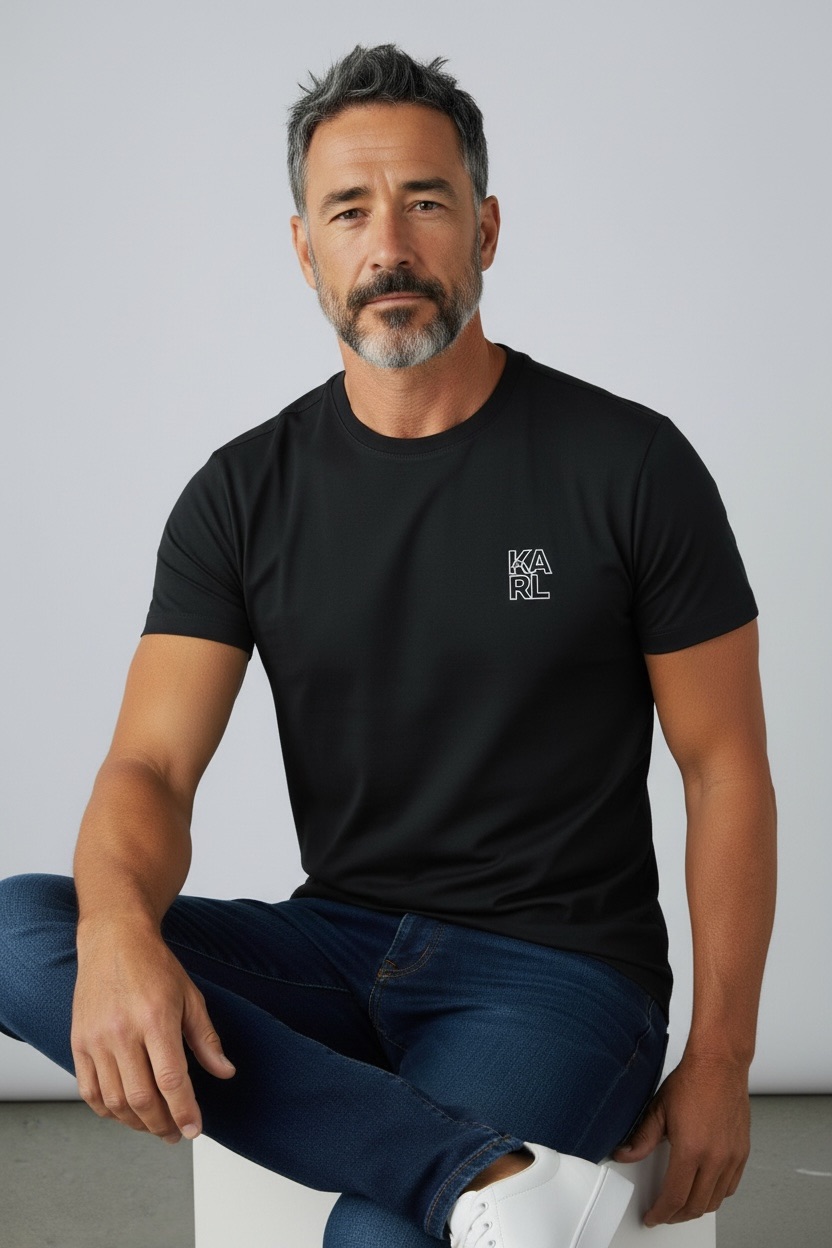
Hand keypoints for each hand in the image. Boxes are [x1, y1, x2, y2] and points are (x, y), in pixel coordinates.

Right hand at [71, 924, 234, 1142]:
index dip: (184, 1111)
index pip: (171, 1080)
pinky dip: (107, 1110)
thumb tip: (224, 1072)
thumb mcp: (190, 996)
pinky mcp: (78, 1043)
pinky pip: (89, 1090)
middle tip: (175, 1134)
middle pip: (142, 1098)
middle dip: (162, 1124)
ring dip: (136, 1123)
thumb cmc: (154, 966)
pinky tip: (124, 1112)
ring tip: (154, 1126)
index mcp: (156, 1019)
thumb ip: (206, 1039)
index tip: (194, 1130)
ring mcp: (96, 1040)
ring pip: (114, 1101)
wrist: (114, 940)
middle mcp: (122, 1033)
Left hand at [612, 1054, 749, 1224]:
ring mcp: (732, 1156)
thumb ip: (642, 1138)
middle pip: (696, 1205)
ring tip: (681, 1205)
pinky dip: (716, 1195)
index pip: (674, 1197)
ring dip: (697, 1208)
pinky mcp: (742, 1152)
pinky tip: (704, 1189)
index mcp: (691, 1149)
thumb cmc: (692, 1081)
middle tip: (664, 1213)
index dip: (661, 1212)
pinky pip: (731, 1186)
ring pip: (715, 1200)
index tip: (653, 1216)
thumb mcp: (658, 1109)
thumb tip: (625, 1154)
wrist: (719, 1064)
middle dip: (677, 1215)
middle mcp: (715, 1157)